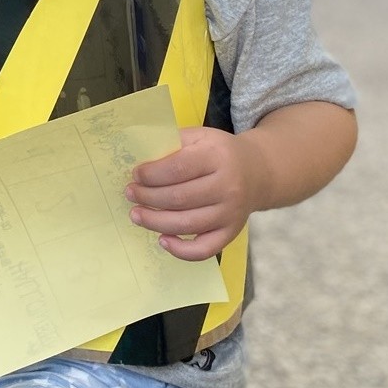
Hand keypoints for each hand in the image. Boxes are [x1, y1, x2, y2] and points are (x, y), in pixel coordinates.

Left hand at [125, 126, 261, 261]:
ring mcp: (230, 214)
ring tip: (136, 215)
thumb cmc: (219, 152)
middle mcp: (227, 187)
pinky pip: (205, 249)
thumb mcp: (200, 137)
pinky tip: (162, 240)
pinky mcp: (231, 233)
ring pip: (187, 224)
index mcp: (217, 157)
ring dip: (155, 222)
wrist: (257, 171)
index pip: (178, 169)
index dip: (152, 175)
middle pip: (179, 198)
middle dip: (148, 198)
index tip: (135, 175)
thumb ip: (172, 144)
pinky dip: (181, 250)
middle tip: (130, 194)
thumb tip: (139, 158)